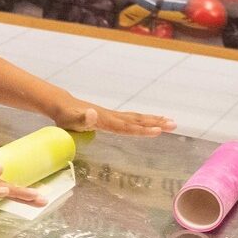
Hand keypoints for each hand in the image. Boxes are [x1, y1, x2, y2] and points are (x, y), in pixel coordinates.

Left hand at [51, 100, 173, 136]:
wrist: (62, 105)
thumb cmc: (66, 116)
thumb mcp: (71, 119)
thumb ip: (82, 118)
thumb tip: (93, 113)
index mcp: (106, 121)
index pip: (127, 127)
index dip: (142, 130)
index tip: (158, 131)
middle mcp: (112, 117)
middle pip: (137, 121)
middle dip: (156, 123)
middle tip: (175, 125)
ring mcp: (113, 116)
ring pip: (137, 119)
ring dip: (154, 120)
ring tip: (171, 122)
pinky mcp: (111, 117)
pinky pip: (131, 119)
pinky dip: (143, 120)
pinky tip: (150, 122)